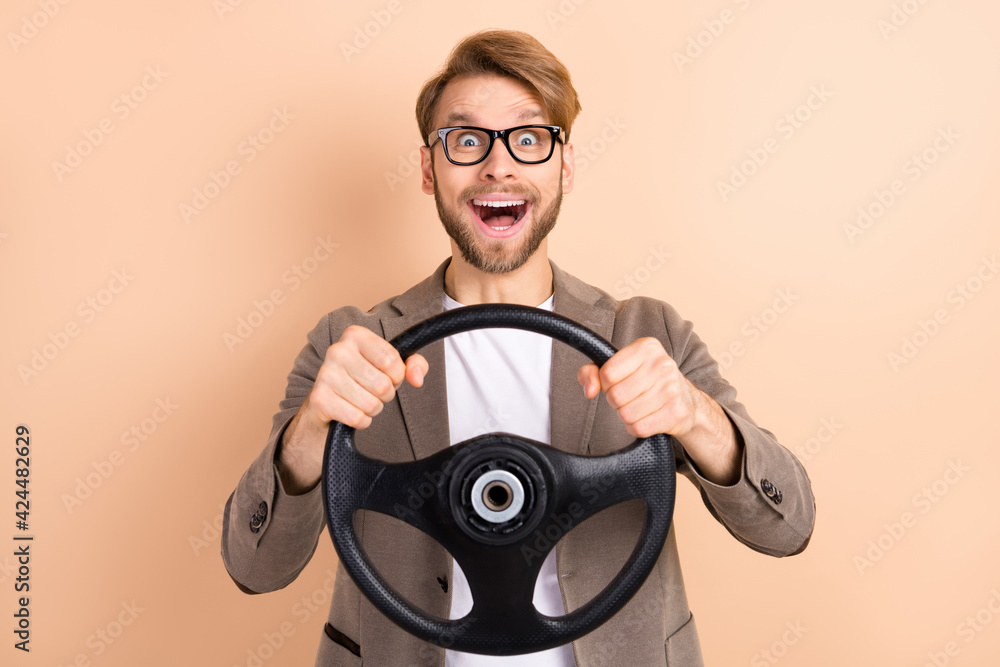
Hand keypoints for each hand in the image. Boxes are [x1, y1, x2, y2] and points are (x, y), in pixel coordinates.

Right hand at [278, 325, 427, 493]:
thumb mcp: (392, 366)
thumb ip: (414, 365)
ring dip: (373, 408)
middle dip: (385, 394)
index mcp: (355, 335)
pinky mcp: (319, 399)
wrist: (327, 401)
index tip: (386, 375)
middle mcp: (337, 350)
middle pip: (383, 385)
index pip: (392, 360)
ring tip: (360, 400)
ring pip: (371, 404)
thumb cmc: (363, 379)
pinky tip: (350, 411)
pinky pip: (357, 418)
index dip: (396, 375)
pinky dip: (361, 421)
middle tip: (372, 391)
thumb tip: (417, 378)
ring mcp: (326, 374)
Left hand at [577, 337, 740, 484]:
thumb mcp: (619, 367)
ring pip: (626, 414)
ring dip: (627, 416)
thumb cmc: (647, 381)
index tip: (617, 382)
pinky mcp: (676, 412)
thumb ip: (592, 372)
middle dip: (617, 402)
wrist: (687, 401)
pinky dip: (637, 428)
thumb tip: (589, 389)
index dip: (605, 384)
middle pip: (616, 396)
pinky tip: (648, 418)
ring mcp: (672, 388)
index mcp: (646, 347)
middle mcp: (662, 364)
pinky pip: (639, 428)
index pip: (607, 373)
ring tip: (641, 407)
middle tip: (631, 397)